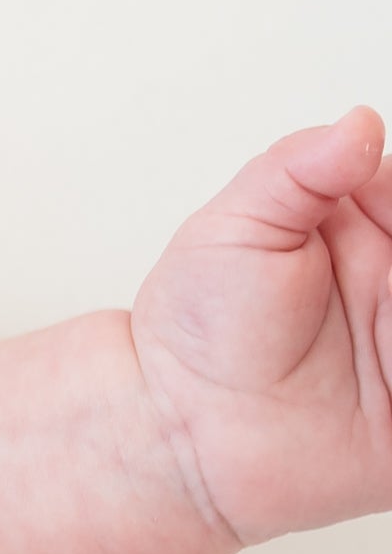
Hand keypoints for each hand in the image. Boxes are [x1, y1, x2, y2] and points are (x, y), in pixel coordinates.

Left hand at [130, 109, 391, 543]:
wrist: (183, 430)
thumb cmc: (197, 329)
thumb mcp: (233, 229)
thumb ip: (294, 171)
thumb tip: (359, 123)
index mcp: (360, 221)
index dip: (391, 200)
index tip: (375, 210)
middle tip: (378, 280)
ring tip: (376, 337)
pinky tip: (386, 362)